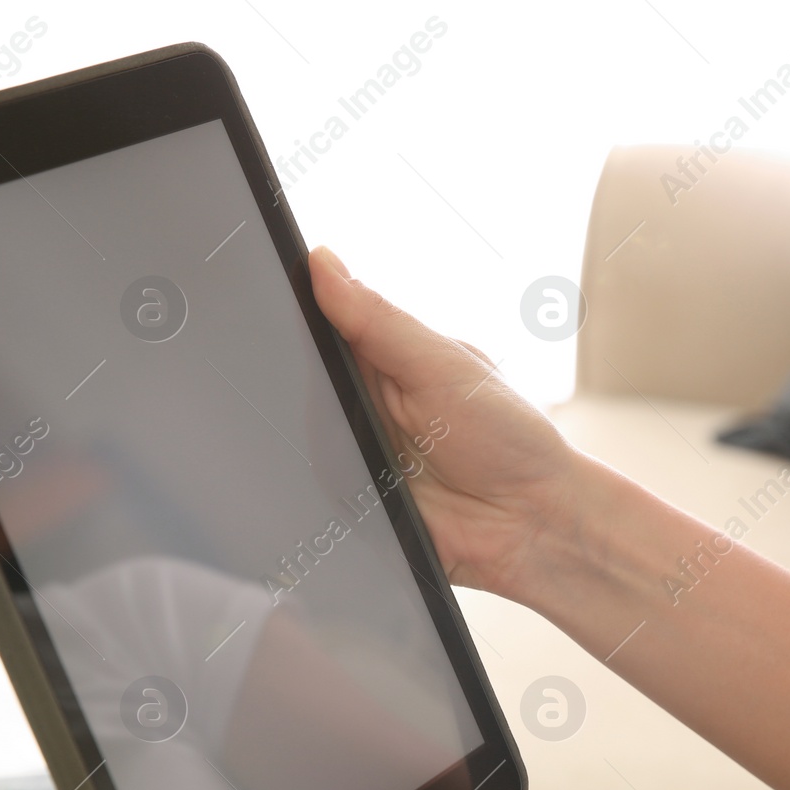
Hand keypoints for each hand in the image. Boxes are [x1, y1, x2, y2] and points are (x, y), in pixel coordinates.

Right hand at [309, 247, 580, 599]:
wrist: (531, 528)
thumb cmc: (507, 438)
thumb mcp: (441, 365)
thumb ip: (380, 321)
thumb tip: (323, 261)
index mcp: (385, 357)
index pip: (318, 321)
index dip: (286, 306)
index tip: (259, 288)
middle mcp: (362, 402)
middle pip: (294, 379)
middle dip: (279, 374)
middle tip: (283, 372)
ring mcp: (351, 453)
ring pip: (291, 436)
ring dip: (286, 434)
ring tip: (317, 431)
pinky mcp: (347, 502)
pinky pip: (304, 491)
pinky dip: (297, 485)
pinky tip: (303, 478)